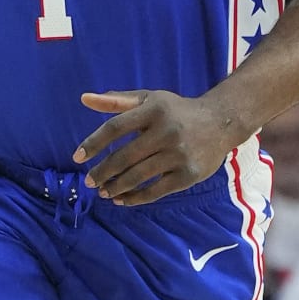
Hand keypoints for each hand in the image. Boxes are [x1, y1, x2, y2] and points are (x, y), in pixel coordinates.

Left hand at [73, 90, 240, 206]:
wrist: (221, 122)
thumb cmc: (177, 110)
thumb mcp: (149, 99)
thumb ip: (117, 101)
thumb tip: (84, 99)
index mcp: (153, 110)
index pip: (115, 128)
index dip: (93, 143)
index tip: (77, 157)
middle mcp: (166, 131)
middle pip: (124, 156)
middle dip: (102, 172)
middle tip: (90, 182)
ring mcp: (178, 154)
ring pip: (138, 176)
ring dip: (116, 187)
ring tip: (104, 192)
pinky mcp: (188, 174)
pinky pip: (156, 191)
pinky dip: (136, 198)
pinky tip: (123, 200)